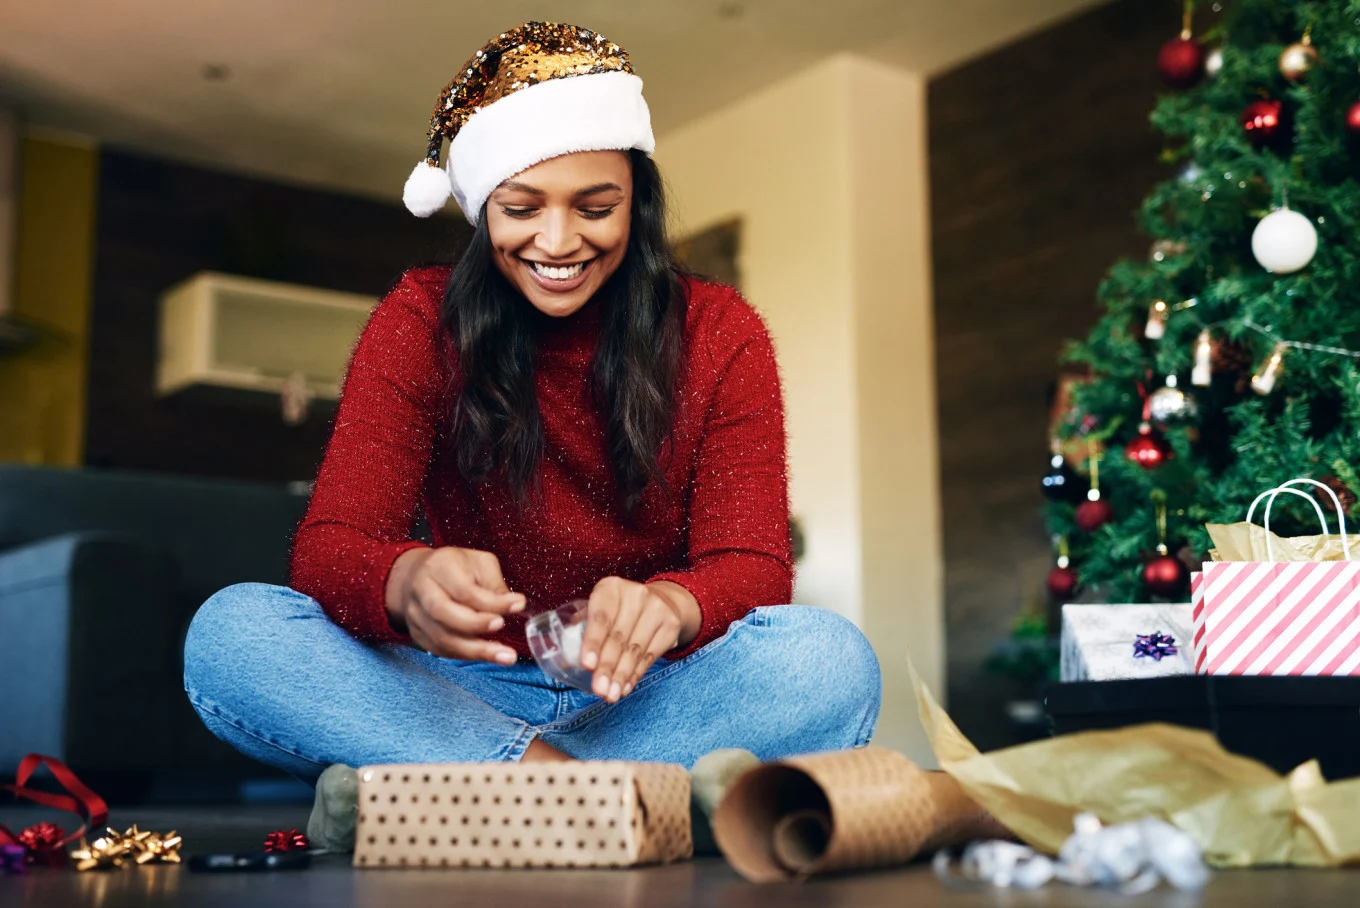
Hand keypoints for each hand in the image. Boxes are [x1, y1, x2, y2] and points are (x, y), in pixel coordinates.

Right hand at [385, 547, 525, 662]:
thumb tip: (516, 606)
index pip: (463, 589)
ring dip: (476, 650)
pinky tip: (487, 655)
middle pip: (443, 612)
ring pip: (441, 638)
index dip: (491, 602)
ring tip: (505, 655)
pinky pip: (441, 650)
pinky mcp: (418, 634)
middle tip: (502, 627)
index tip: (517, 605)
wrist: (416, 576)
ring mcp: (416, 615)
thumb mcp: (479, 563)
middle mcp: (422, 591)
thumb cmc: (454, 568)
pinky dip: (466, 655)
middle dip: (476, 625)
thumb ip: (495, 585)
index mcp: (438, 567)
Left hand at [580, 577, 699, 702]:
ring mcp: (657, 609)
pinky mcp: (671, 626)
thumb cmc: (620, 610)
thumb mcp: (601, 608)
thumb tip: (566, 661)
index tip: (587, 665)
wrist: (661, 601)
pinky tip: (625, 687)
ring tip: (610, 694)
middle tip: (598, 690)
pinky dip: (635, 675)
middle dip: (607, 667)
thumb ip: (584, 628)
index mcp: (611, 588)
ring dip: (621, 676)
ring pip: (635, 650)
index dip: (593, 642)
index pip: (601, 617)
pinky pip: (650, 656)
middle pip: (618, 637)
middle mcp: (636, 594)